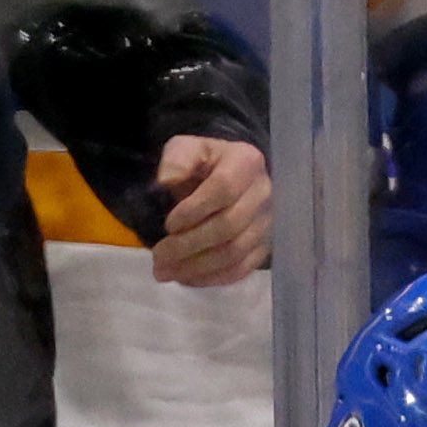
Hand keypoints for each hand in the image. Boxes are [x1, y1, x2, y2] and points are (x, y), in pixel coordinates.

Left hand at [147, 134, 269, 286]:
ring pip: (234, 253)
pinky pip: (241, 269)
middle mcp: (264, 193)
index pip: (223, 189)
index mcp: (246, 162)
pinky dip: (212, 278)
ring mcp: (268, 223)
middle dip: (189, 244)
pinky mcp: (265, 247)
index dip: (194, 210)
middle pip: (229, 226)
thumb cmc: (205, 163)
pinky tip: (186, 277)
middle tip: (159, 256)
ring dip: (197, 267)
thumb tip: (166, 180)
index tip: (168, 224)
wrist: (229, 177)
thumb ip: (177, 158)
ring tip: (165, 271)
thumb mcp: (187, 148)